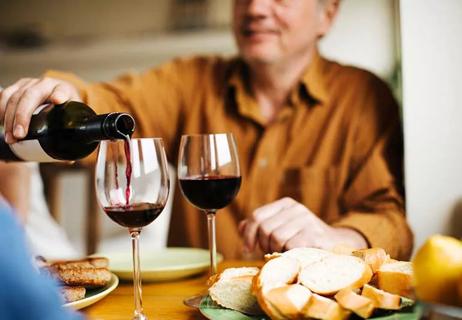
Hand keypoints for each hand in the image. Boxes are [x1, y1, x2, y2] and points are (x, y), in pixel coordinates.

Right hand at [0, 77, 80, 142]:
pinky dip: (1, 110)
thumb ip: (73, 136)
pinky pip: (5, 96)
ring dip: (9, 118)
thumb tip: (68, 160)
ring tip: (11, 138)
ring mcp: (30, 83)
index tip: (58, 100)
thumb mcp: (73, 118)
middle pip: (31, 96)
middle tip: (19, 136)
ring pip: (15, 97)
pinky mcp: (18, 86)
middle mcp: (46, 84)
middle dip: (22, 116)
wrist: (58, 95)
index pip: (62, 90)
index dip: (59, 94)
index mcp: (64, 90)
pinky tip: (2, 125)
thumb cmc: (66, 109)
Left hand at [239, 197, 367, 253]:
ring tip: (285, 253)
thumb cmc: (305, 240)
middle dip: (263, 245)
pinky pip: (289, 246)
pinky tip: (295, 256)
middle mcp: (296, 209)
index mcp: (286, 204)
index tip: (247, 249)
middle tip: (271, 252)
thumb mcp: (282, 229)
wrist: (337, 247)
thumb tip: (240, 227)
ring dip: (276, 251)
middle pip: (264, 228)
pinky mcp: (313, 234)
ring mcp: (306, 220)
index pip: (257, 216)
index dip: (248, 234)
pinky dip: (288, 255)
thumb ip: (261, 228)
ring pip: (275, 237)